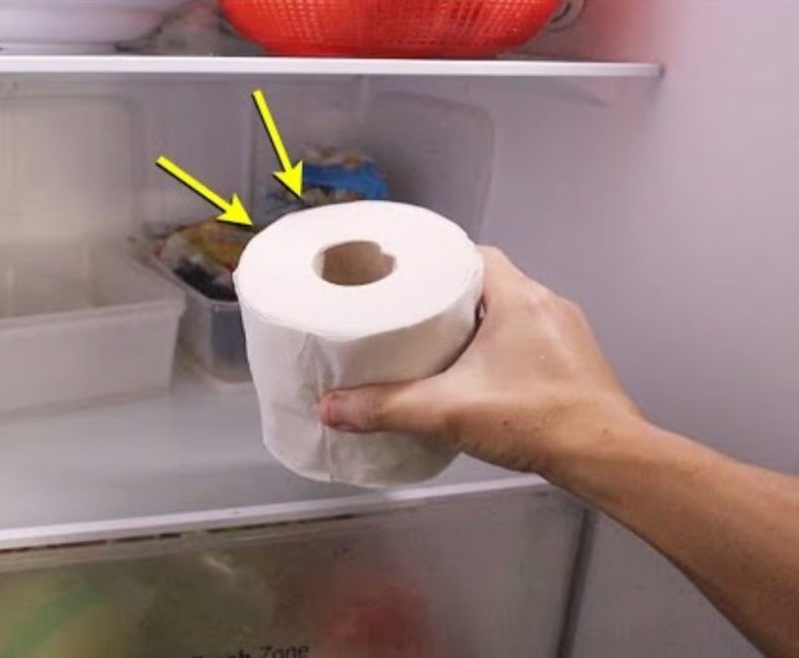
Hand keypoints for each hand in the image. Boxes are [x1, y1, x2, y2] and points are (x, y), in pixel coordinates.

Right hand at [318, 246, 644, 476]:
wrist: (604, 456)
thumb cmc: (539, 420)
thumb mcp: (446, 411)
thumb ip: (384, 408)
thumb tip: (332, 408)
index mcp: (518, 297)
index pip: (473, 253)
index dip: (437, 259)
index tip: (407, 273)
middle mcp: (546, 304)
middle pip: (488, 280)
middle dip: (450, 294)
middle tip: (412, 311)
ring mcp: (564, 333)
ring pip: (511, 310)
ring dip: (477, 321)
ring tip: (438, 342)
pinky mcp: (573, 361)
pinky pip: (529, 337)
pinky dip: (501, 345)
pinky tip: (478, 372)